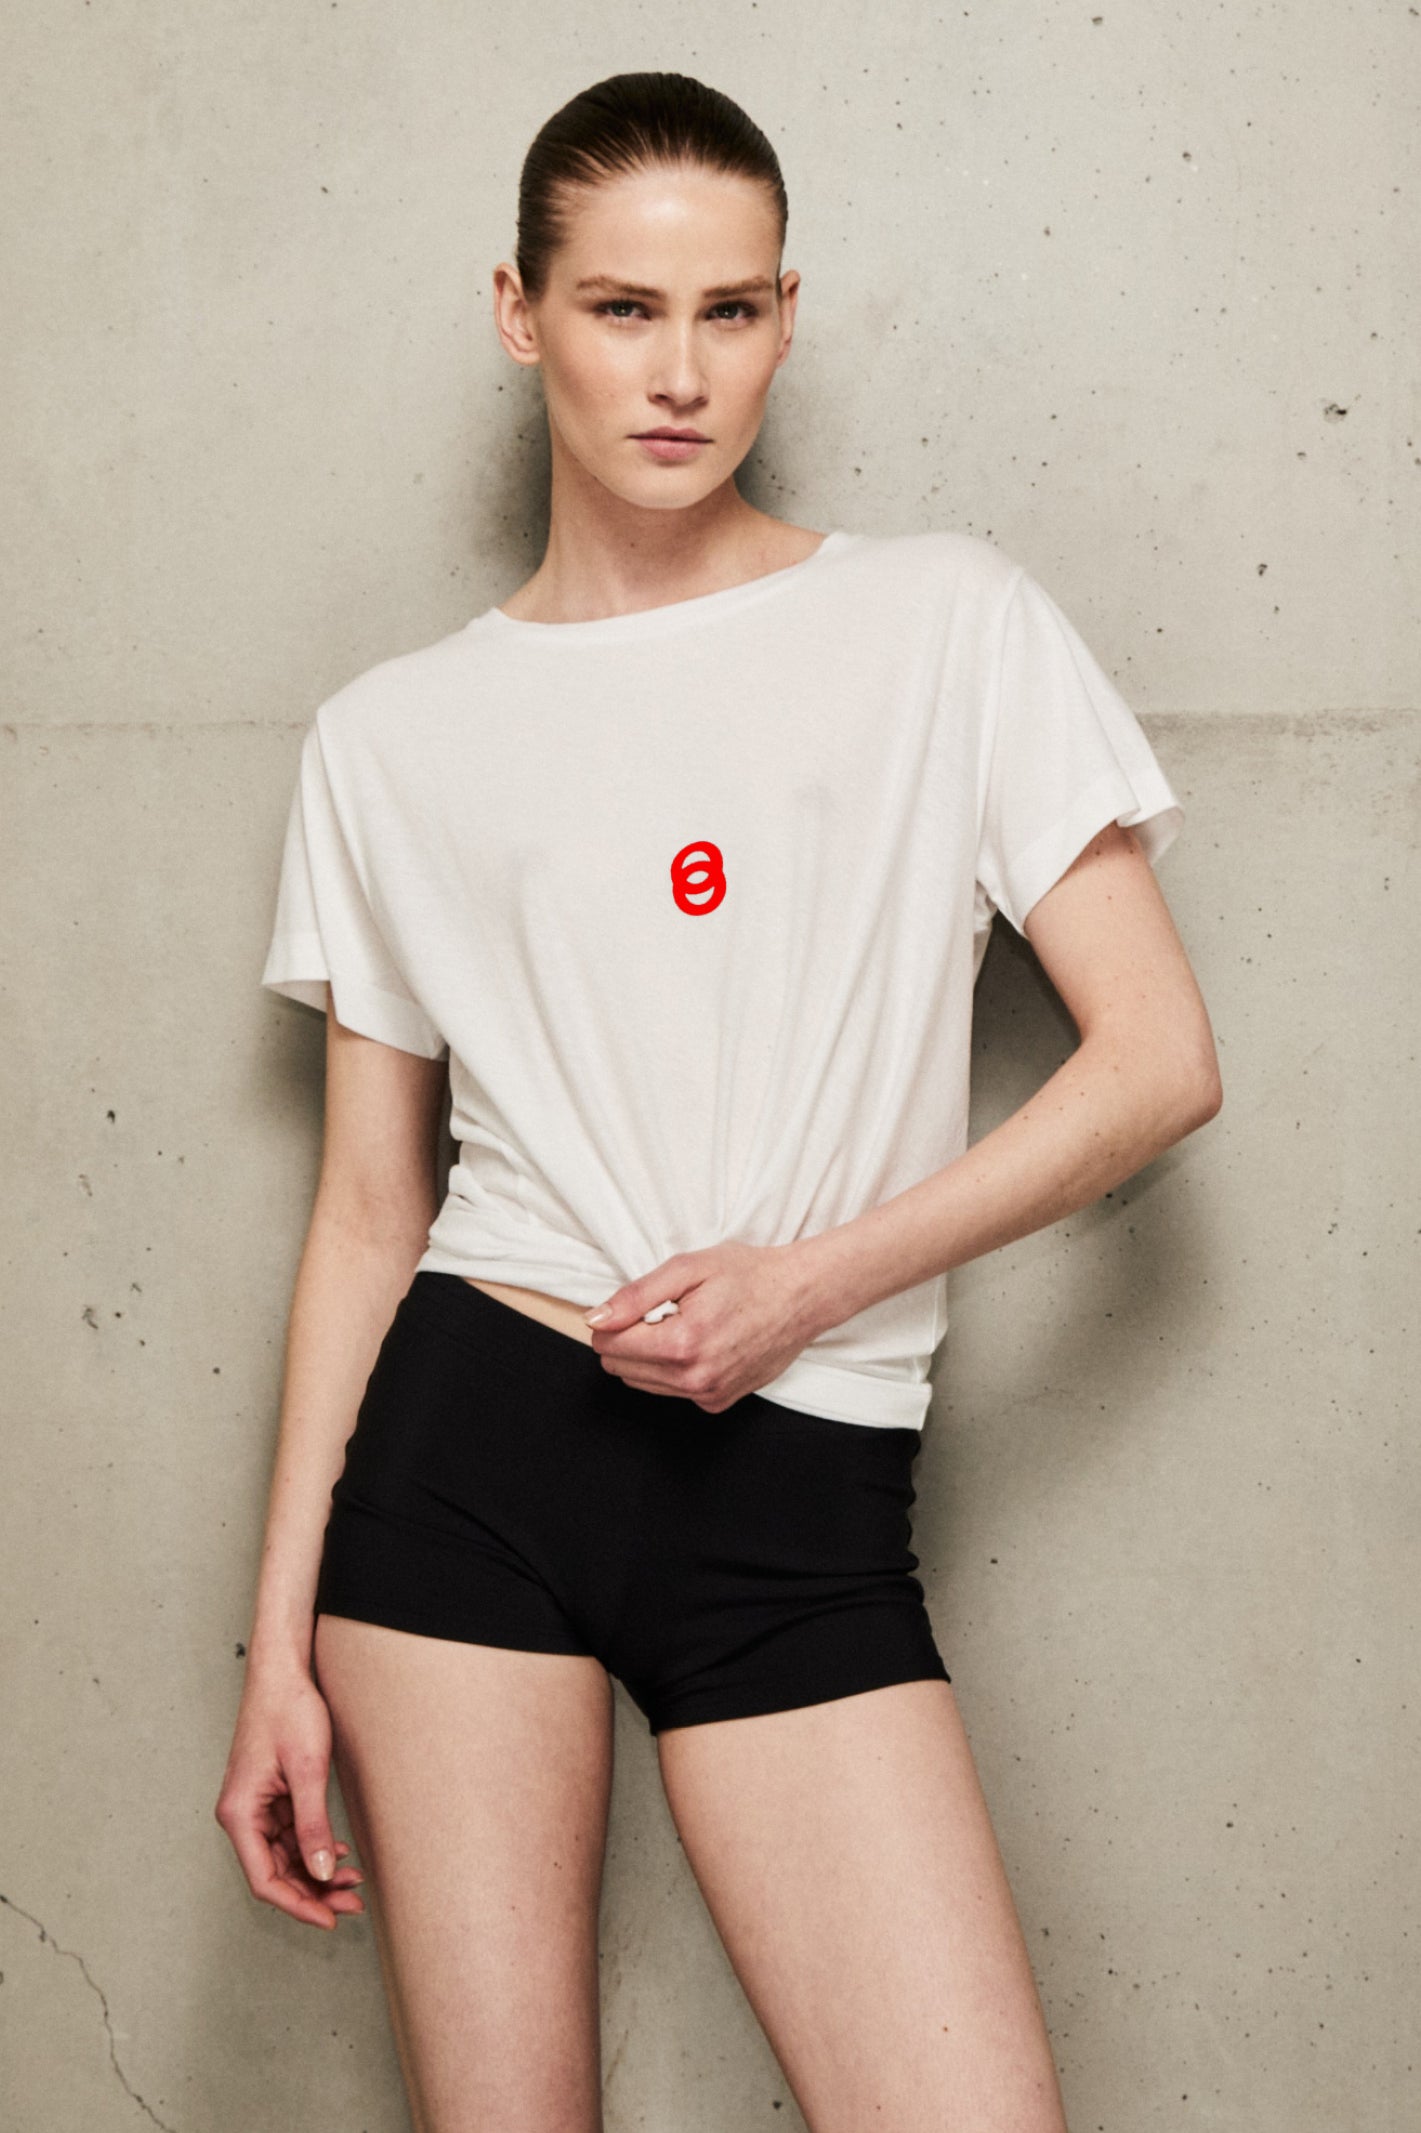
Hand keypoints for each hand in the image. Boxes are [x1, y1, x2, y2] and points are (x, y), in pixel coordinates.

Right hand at [215, 1669, 366, 1931]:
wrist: (284, 1671)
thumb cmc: (289, 1710)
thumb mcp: (308, 1770)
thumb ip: (313, 1825)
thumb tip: (321, 1871)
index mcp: (240, 1814)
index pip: (264, 1879)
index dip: (298, 1905)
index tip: (329, 1919)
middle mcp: (242, 1816)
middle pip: (275, 1873)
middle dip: (314, 1891)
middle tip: (353, 1904)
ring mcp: (255, 1807)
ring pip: (285, 1857)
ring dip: (317, 1872)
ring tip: (354, 1881)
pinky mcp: (270, 1797)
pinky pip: (290, 1835)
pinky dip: (314, 1848)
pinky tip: (341, 1853)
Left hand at [583, 1240, 821, 1411]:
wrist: (801, 1296)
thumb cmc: (750, 1276)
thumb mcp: (687, 1269)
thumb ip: (635, 1296)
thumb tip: (596, 1320)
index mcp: (682, 1344)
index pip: (608, 1345)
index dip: (614, 1320)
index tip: (640, 1304)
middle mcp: (694, 1379)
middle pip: (620, 1368)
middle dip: (630, 1338)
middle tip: (667, 1312)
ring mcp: (708, 1394)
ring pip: (642, 1383)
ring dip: (651, 1355)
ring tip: (686, 1325)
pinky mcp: (717, 1402)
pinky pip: (671, 1390)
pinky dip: (675, 1368)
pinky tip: (702, 1343)